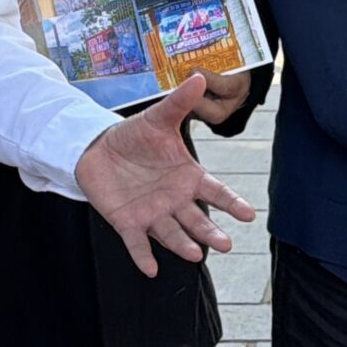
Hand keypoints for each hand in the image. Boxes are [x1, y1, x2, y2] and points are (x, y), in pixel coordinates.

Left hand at [74, 74, 257, 276]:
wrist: (98, 148)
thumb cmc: (134, 136)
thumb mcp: (158, 117)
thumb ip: (179, 103)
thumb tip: (199, 77)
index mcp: (187, 177)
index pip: (215, 192)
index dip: (231, 203)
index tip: (249, 214)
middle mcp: (174, 200)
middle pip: (197, 220)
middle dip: (210, 232)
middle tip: (225, 244)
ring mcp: (152, 214)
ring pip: (171, 234)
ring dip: (183, 245)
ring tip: (195, 254)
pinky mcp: (127, 223)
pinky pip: (137, 243)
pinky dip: (143, 257)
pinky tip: (150, 269)